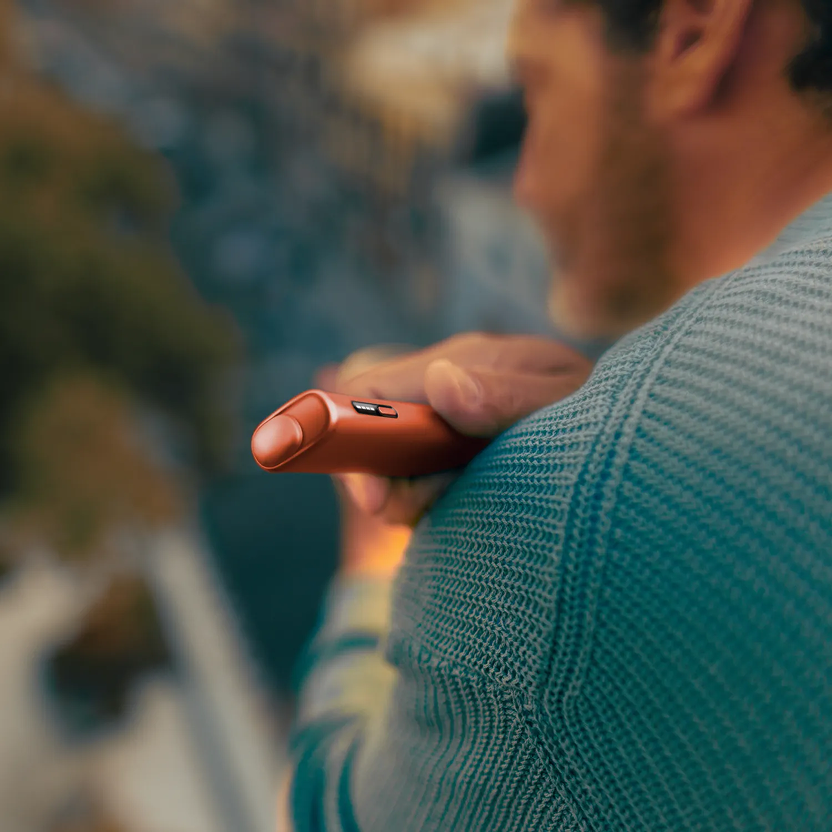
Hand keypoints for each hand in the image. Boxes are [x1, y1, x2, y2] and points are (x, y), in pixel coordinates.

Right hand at [320, 333, 593, 528]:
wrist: (637, 437)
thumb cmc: (604, 410)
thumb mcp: (562, 399)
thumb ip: (504, 394)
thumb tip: (441, 383)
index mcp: (464, 362)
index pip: (373, 391)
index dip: (354, 438)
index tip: (376, 496)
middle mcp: (448, 393)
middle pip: (378, 436)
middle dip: (387, 482)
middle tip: (421, 512)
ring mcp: (453, 428)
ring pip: (400, 469)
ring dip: (418, 499)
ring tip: (463, 504)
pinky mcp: (461, 461)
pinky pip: (427, 488)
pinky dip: (439, 507)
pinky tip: (474, 509)